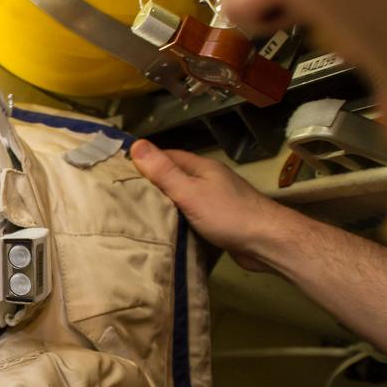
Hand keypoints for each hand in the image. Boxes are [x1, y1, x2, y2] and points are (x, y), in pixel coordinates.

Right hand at [130, 139, 294, 271]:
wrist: (266, 242)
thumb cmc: (227, 214)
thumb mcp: (189, 192)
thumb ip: (163, 172)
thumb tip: (136, 144)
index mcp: (202, 167)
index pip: (167, 156)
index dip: (145, 161)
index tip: (119, 172)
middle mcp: (209, 180)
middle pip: (175, 177)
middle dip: (152, 185)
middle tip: (123, 197)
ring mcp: (217, 200)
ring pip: (184, 197)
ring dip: (165, 204)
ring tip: (138, 214)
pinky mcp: (221, 220)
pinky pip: (193, 215)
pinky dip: (178, 219)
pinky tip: (166, 230)